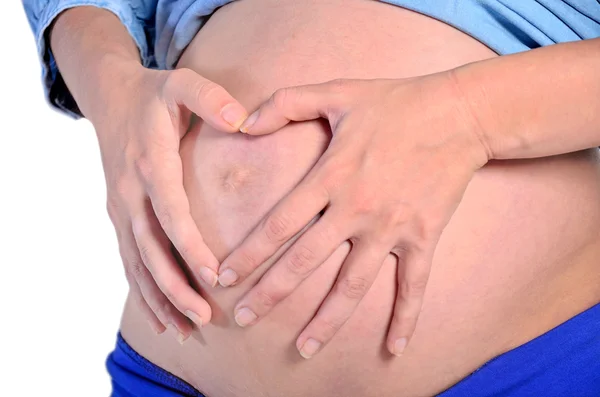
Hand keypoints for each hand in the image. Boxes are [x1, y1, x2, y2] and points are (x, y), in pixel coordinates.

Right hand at [92, 61, 247, 340]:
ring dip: (159, 298)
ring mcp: (121, 207)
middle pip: (150, 250)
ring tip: (186, 330)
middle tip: (204, 318)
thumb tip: (243, 120)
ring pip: (137, 263)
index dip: (190, 246)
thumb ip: (211, 98)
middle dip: (175, 287)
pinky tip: (163, 318)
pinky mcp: (120, 216)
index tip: (214, 275)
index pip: (171, 214)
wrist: (110, 97)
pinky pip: (129, 261)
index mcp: (151, 164)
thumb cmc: (154, 94)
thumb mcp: (181, 83)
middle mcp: (131, 192)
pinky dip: (143, 292)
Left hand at [217, 74, 489, 355]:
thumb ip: (285, 103)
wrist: (460, 114)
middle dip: (270, 293)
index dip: (248, 253)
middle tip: (242, 318)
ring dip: (327, 321)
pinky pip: (414, 286)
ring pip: (353, 286)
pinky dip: (405, 318)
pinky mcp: (424, 237)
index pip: (279, 224)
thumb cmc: (395, 102)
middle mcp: (357, 210)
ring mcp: (392, 228)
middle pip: (305, 262)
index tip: (224, 277)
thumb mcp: (336, 92)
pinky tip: (394, 350)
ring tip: (304, 350)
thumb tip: (242, 121)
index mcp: (331, 177)